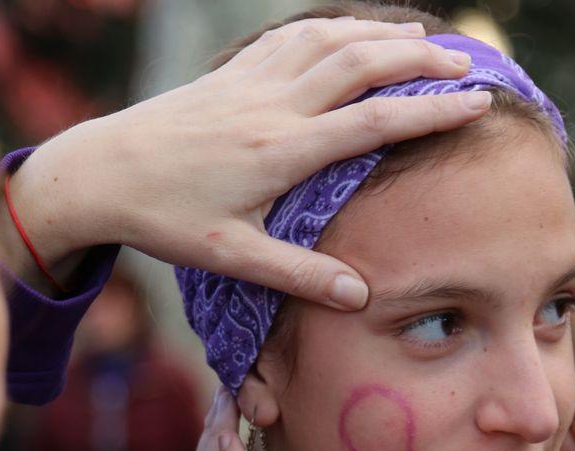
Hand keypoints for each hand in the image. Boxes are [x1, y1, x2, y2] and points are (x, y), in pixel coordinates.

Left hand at [9, 16, 487, 307]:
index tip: (478, 104)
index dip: (431, 111)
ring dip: (378, 34)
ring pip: (326, 41)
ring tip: (422, 37)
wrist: (96, 173)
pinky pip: (288, 38)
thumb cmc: (162, 219)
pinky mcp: (227, 75)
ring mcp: (248, 83)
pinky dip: (327, 28)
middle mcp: (271, 107)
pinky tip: (345, 31)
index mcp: (280, 152)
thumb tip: (360, 297)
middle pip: (360, 65)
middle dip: (421, 62)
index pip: (373, 122)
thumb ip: (297, 275)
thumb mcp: (230, 257)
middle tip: (468, 64)